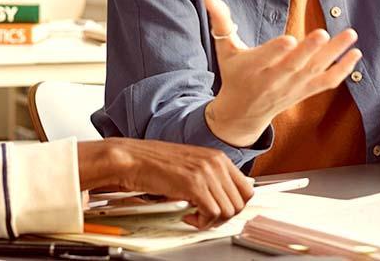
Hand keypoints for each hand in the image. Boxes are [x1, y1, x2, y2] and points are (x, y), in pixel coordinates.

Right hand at [79, 138, 254, 229]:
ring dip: (212, 220)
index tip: (219, 210)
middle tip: (205, 216)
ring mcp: (206, 173)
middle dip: (223, 216)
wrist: (133, 158)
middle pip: (240, 203)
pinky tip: (188, 215)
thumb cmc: (157, 163)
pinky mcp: (194, 185)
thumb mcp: (191, 166)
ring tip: (194, 215)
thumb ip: (210, 178)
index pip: (246, 189)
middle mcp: (216, 163)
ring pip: (228, 211)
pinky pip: (212, 214)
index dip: (234, 205)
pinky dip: (202, 222)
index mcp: (218, 158)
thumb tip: (223, 198)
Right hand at [202, 0, 361, 146]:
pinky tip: (355, 54)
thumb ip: (222, 23)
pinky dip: (342, 71)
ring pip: (315, 71)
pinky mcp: (305, 92)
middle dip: (309, 50)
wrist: (243, 113)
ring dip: (334, 54)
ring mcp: (292, 88)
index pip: (265, 59)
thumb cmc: (235, 75)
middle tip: (323, 33)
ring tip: (351, 35)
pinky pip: (326, 83)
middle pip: (294, 65)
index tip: (288, 39)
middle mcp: (274, 80)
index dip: (275, 50)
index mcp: (252, 69)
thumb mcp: (225, 50)